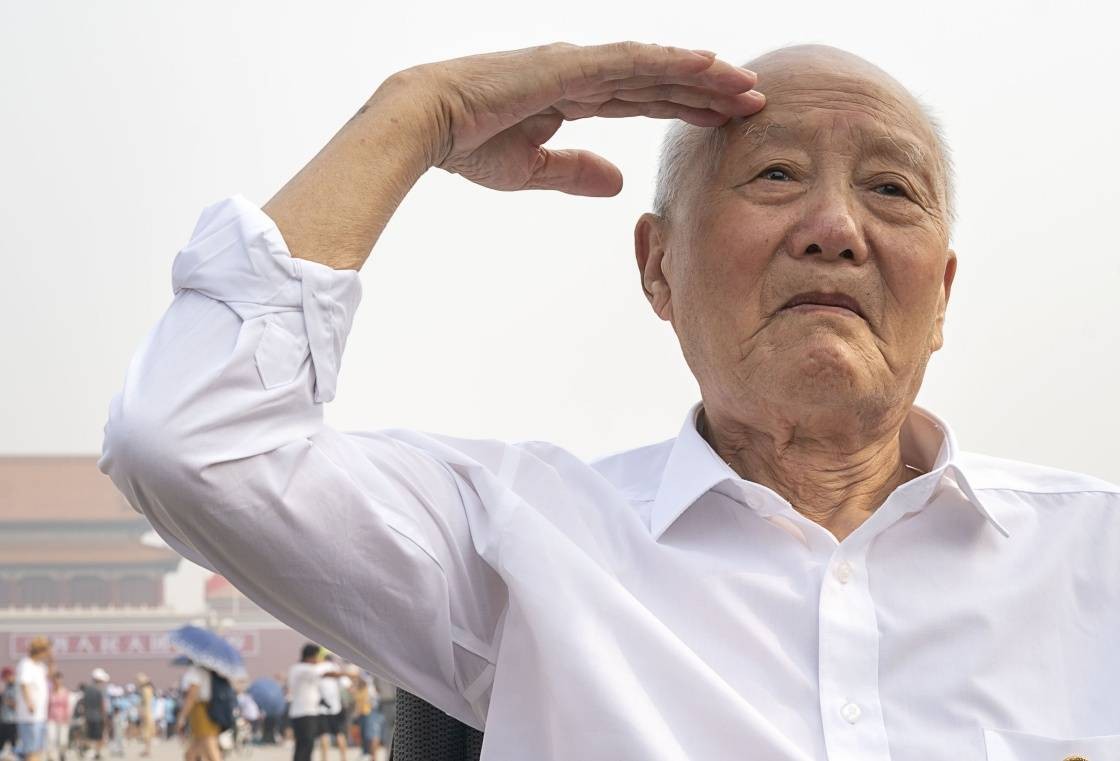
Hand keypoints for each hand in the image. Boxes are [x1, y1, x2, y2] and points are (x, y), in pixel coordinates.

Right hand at [382, 41, 763, 195]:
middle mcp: (582, 73)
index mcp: (574, 95)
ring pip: (655, 66)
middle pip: (659, 80)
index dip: (684, 106)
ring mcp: (578, 64)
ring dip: (703, 75)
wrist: (428, 124)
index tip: (724, 119)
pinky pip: (632, 62)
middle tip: (754, 101)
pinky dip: (671, 62)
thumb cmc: (469, 143)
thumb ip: (577, 172)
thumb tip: (619, 182)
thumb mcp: (535, 168)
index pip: (643, 98)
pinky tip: (708, 66)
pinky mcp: (569, 65)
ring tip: (746, 86)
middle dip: (707, 90)